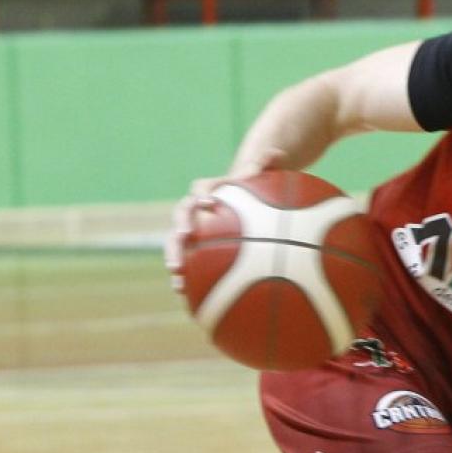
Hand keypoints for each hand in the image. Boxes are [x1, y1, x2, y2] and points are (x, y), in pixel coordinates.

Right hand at [162, 149, 285, 292]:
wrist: (247, 190)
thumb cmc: (257, 181)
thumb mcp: (264, 170)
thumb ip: (264, 164)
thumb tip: (275, 154)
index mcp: (211, 190)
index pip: (200, 191)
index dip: (202, 198)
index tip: (210, 205)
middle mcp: (197, 209)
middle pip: (182, 219)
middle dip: (178, 233)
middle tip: (181, 245)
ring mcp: (196, 228)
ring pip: (179, 244)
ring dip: (176, 260)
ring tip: (178, 281)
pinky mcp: (199, 245)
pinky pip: (192, 261)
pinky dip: (191, 279)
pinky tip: (192, 299)